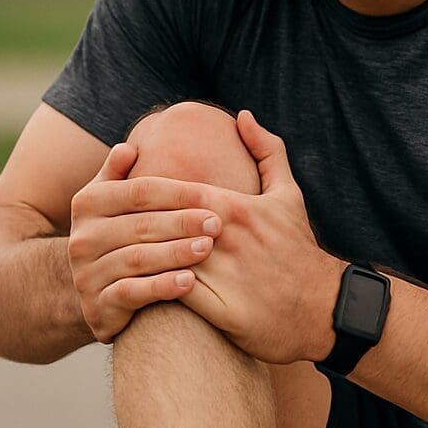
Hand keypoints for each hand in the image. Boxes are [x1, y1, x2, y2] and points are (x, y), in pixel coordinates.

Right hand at [67, 142, 222, 342]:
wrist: (95, 291)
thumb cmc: (118, 235)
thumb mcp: (111, 202)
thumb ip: (118, 174)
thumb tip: (128, 148)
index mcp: (88, 203)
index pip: (139, 192)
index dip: (177, 193)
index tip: (212, 197)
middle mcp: (82, 237)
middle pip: (140, 225)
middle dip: (182, 223)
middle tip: (217, 224)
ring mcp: (86, 273)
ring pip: (137, 259)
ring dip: (175, 253)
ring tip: (208, 249)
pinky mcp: (96, 306)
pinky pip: (130, 294)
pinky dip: (161, 287)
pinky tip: (189, 282)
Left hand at [105, 110, 342, 363]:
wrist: (325, 308)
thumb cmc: (299, 250)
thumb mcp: (289, 195)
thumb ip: (267, 151)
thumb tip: (243, 116)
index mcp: (235, 207)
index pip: (174, 192)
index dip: (141, 193)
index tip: (118, 196)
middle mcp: (225, 238)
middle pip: (160, 225)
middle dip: (129, 224)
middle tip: (102, 225)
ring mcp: (222, 275)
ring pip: (162, 259)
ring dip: (135, 258)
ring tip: (108, 257)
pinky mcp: (221, 311)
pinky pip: (174, 297)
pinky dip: (151, 290)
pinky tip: (130, 289)